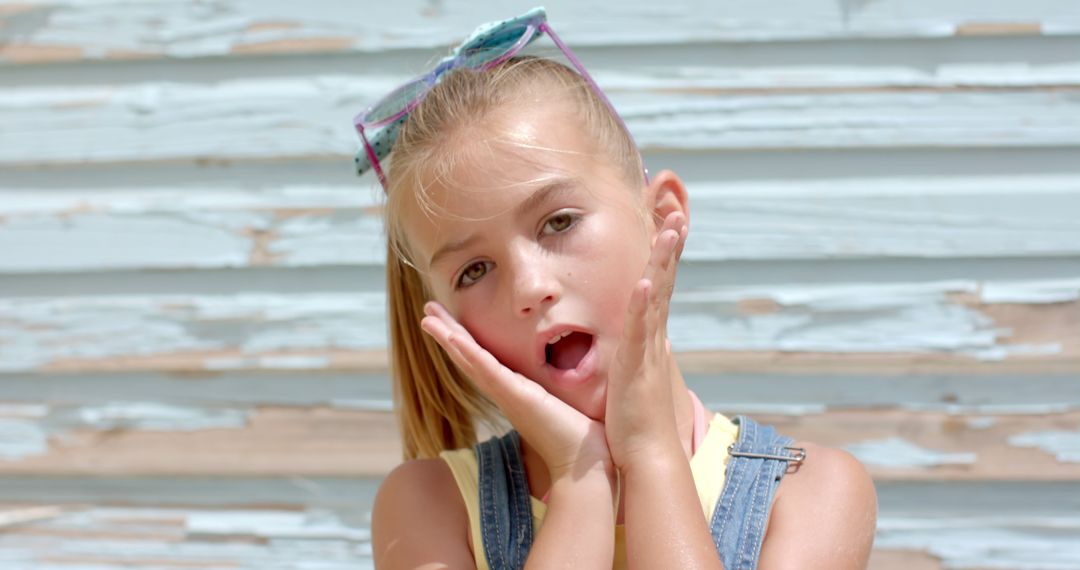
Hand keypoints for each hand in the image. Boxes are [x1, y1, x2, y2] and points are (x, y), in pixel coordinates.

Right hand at [420, 303, 613, 482]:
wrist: (584, 467)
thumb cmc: (580, 441)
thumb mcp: (566, 406)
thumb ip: (559, 395)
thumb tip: (570, 387)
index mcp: (515, 393)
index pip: (483, 362)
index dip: (464, 342)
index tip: (450, 324)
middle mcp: (505, 394)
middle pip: (468, 358)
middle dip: (447, 333)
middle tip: (427, 312)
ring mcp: (507, 395)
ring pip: (470, 360)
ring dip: (448, 337)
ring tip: (427, 317)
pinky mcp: (516, 396)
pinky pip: (487, 370)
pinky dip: (468, 353)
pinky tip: (453, 337)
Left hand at [604, 211, 687, 470]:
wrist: (646, 453)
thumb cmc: (635, 418)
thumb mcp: (635, 374)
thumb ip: (641, 352)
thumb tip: (650, 337)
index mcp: (648, 337)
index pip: (657, 286)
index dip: (662, 256)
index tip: (667, 223)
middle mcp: (652, 337)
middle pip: (663, 281)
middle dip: (670, 246)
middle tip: (677, 212)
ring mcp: (647, 350)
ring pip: (656, 296)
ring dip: (663, 262)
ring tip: (670, 229)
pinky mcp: (636, 366)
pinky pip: (639, 330)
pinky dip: (642, 304)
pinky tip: (643, 280)